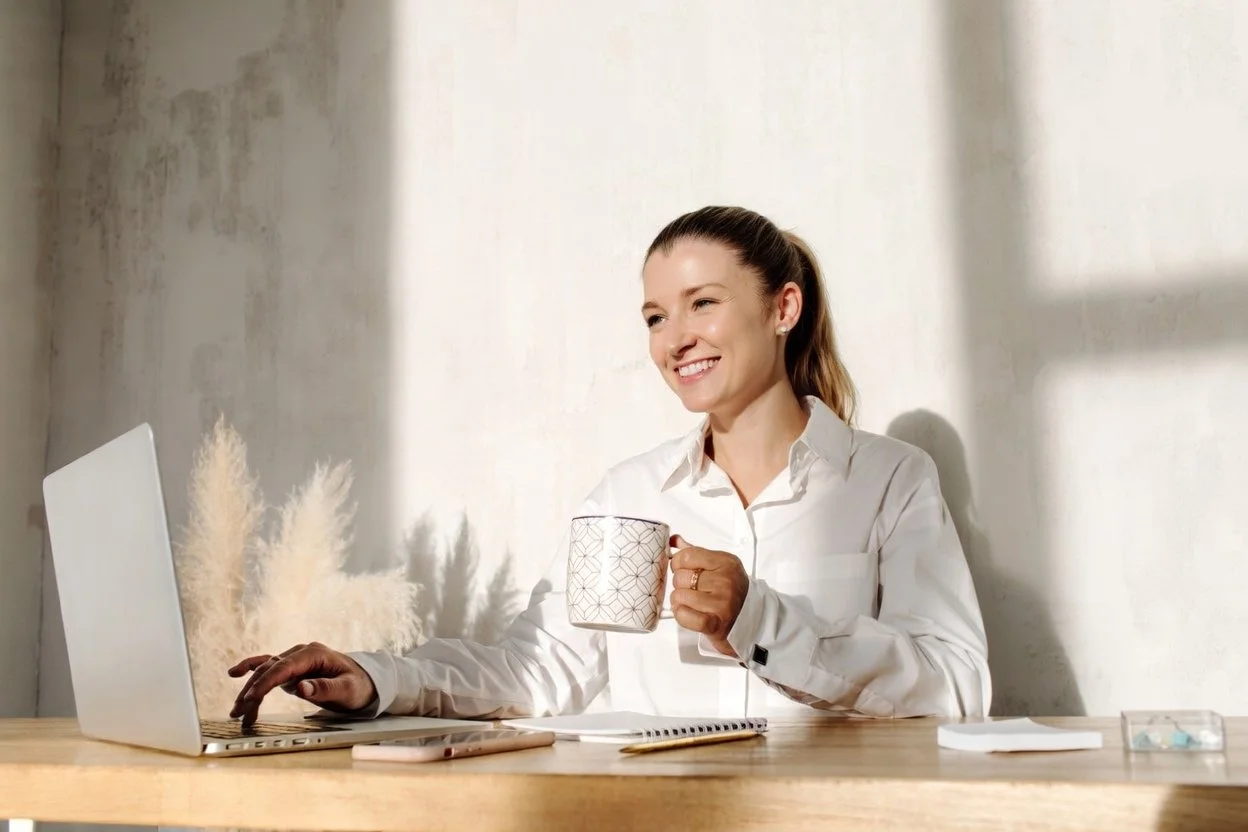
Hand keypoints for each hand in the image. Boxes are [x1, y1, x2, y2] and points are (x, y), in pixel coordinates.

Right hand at [228, 642, 375, 728]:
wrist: (365, 681)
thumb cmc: (359, 685)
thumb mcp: (347, 689)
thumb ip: (325, 688)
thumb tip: (301, 687)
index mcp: (315, 654)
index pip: (285, 667)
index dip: (267, 681)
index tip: (252, 697)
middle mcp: (302, 653)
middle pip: (270, 669)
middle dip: (252, 690)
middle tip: (238, 711)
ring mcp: (296, 660)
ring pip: (266, 672)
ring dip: (250, 690)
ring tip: (237, 712)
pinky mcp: (292, 670)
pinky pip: (269, 669)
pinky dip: (252, 671)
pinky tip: (235, 673)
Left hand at [668, 535, 749, 656]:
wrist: (750, 618)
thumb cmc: (730, 590)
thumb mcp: (718, 565)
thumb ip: (695, 552)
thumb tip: (672, 539)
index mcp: (726, 562)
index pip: (686, 556)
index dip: (678, 563)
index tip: (683, 569)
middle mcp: (726, 581)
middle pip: (681, 577)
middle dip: (680, 584)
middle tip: (691, 589)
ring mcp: (722, 603)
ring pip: (679, 596)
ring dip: (679, 600)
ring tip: (691, 602)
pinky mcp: (715, 623)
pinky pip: (684, 615)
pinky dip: (681, 614)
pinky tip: (688, 612)